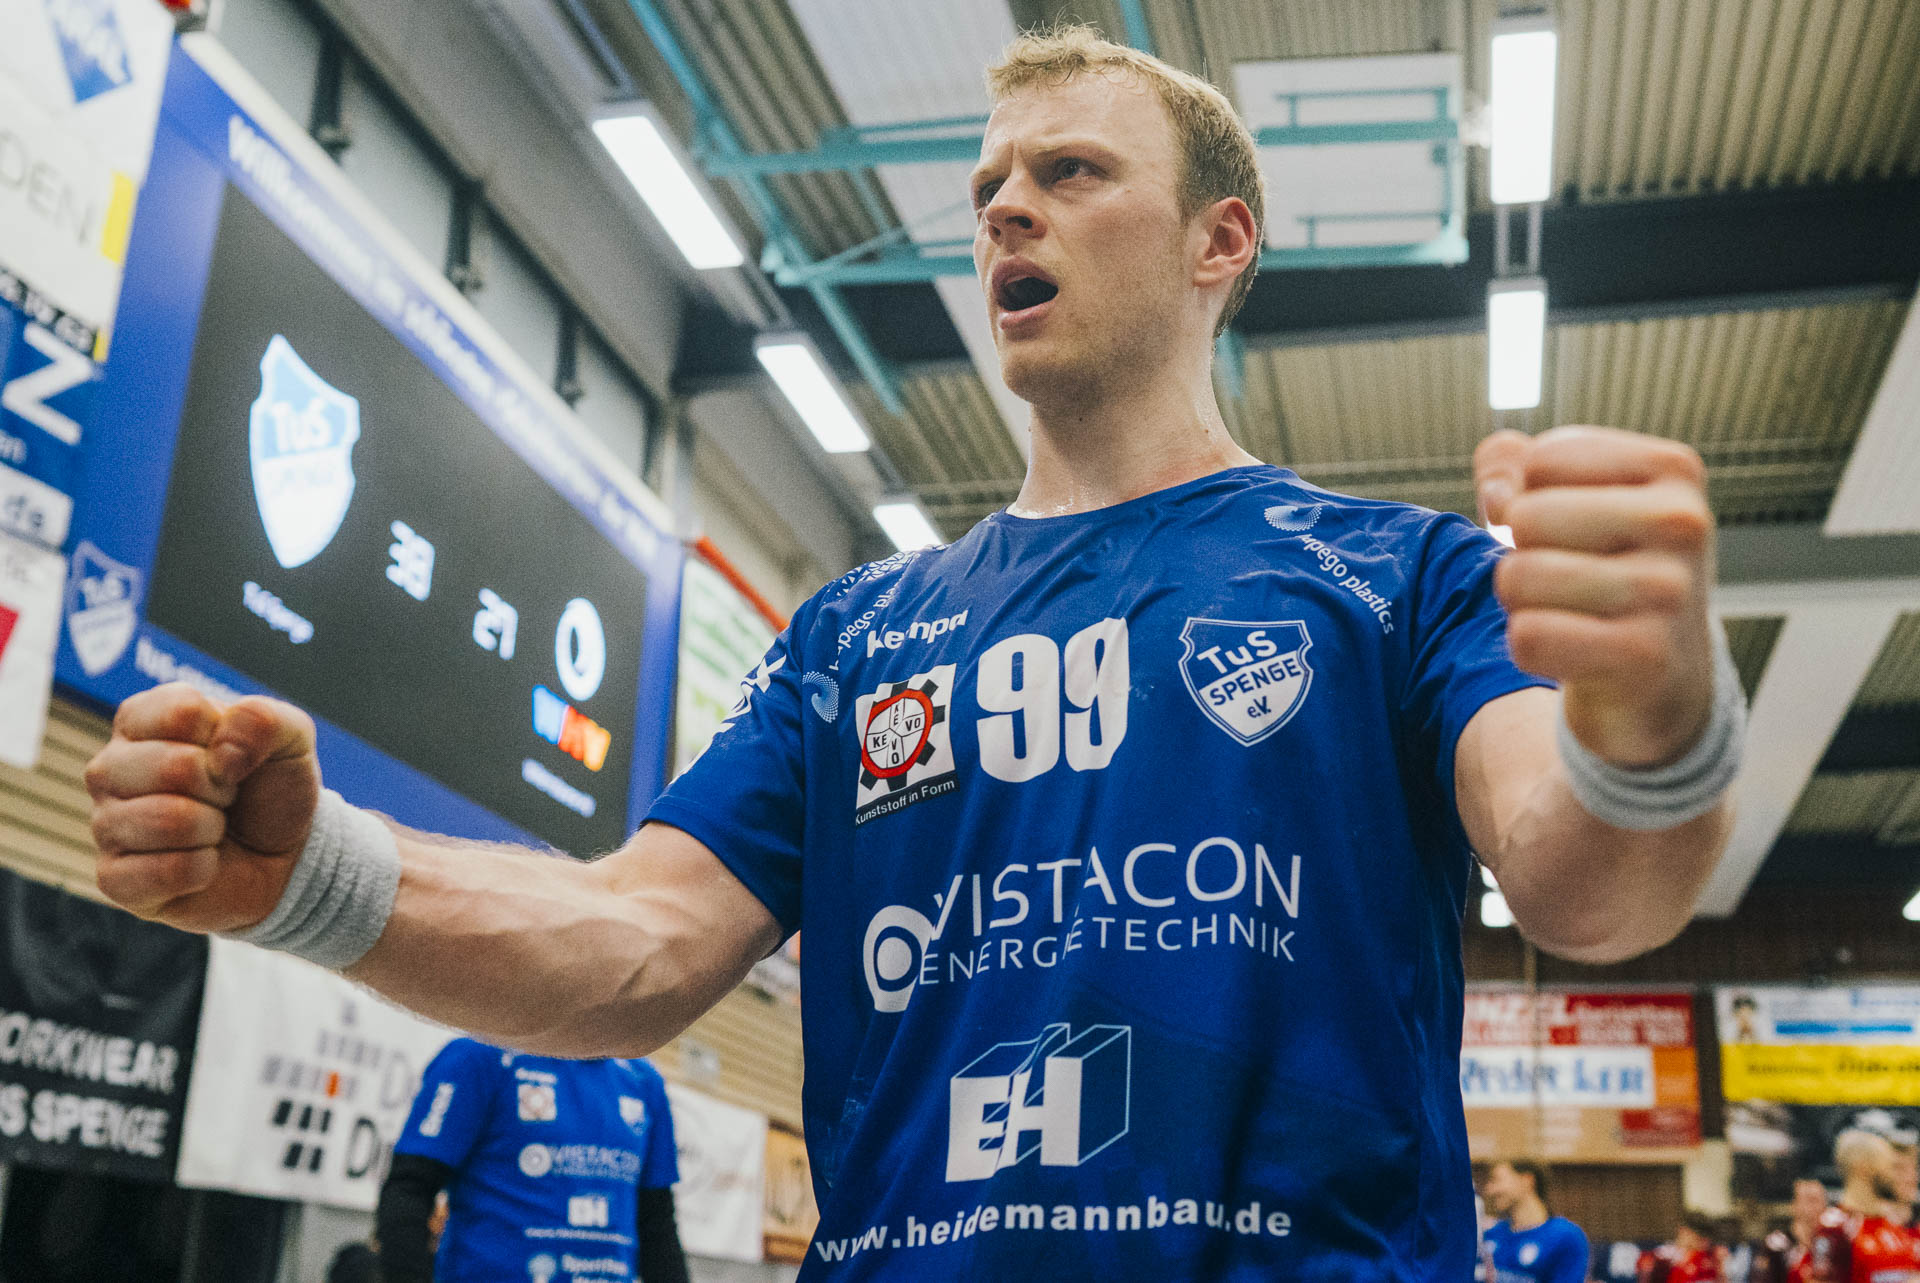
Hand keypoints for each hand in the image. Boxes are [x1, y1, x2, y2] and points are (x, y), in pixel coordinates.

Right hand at [86, 683, 321, 931]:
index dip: (227, 739)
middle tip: (227, 798)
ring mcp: (105, 824)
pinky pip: (166, 871)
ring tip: (213, 828)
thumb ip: (264, 720)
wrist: (284, 858)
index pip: (181, 711)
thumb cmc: (272, 789)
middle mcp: (110, 768)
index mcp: (142, 720)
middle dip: (223, 788)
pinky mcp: (112, 879)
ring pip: (168, 820)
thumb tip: (222, 753)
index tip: (232, 757)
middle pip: (174, 768)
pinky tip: (202, 863)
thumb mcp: (291, 738)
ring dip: (212, 829)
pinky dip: (203, 869)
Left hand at [1476, 425, 1716, 768]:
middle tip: (1566, 581)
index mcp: (1672, 470)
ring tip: (1570, 615)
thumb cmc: (1605, 572)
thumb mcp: (1570, 503)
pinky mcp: (1646, 656)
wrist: (1660, 678)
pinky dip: (1529, 647)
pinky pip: (1529, 635)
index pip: (1540, 461)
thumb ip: (1513, 466)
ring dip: (1522, 604)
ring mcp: (1670, 591)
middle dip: (1521, 553)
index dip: (1527, 500)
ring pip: (1519, 576)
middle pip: (1525, 516)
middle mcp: (1683, 523)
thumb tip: (1495, 481)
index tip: (1568, 533)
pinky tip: (1573, 653)